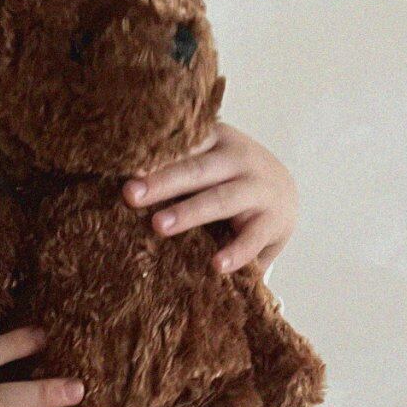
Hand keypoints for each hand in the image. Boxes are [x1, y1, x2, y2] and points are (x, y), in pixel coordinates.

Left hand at [124, 123, 297, 273]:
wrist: (285, 196)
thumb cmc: (229, 183)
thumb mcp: (207, 167)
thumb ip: (176, 169)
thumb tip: (121, 186)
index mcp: (216, 141)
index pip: (184, 144)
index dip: (155, 152)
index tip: (125, 163)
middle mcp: (238, 158)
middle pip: (197, 169)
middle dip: (163, 181)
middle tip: (130, 194)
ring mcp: (258, 188)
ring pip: (221, 199)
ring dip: (190, 212)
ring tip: (159, 226)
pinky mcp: (273, 221)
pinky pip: (252, 238)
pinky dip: (235, 252)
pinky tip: (216, 265)